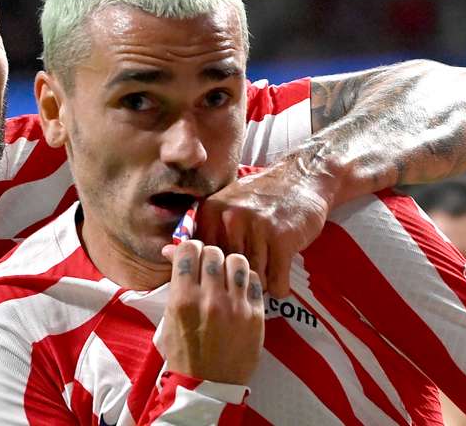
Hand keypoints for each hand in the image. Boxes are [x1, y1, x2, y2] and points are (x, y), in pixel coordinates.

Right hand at [157, 241, 264, 384]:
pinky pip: (255, 280)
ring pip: (238, 261)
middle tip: (208, 268)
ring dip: (230, 265)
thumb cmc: (183, 351)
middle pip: (214, 252)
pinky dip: (247, 279)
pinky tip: (240, 289)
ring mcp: (236, 307)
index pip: (189, 250)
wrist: (207, 385)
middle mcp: (210, 299)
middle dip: (209, 256)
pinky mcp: (256, 316)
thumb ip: (175, 282)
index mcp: (183, 299)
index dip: (189, 248)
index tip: (191, 256)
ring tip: (226, 276)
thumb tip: (173, 249)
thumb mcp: (169, 316)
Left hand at [197, 157, 332, 297]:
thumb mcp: (224, 208)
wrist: (300, 180)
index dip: (215, 272)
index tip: (226, 270)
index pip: (201, 261)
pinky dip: (280, 285)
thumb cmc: (259, 200)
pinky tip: (281, 271)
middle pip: (227, 273)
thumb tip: (165, 255)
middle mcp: (230, 218)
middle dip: (240, 279)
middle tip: (252, 267)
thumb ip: (199, 233)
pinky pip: (276, 283)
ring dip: (262, 282)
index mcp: (210, 212)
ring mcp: (256, 227)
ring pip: (253, 280)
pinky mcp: (282, 239)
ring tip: (267, 267)